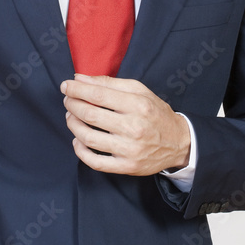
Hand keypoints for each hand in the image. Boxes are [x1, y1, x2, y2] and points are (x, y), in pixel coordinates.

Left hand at [61, 74, 190, 175]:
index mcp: (137, 104)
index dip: (77, 89)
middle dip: (72, 105)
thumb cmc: (155, 113)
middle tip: (67, 100)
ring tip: (70, 117)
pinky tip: (77, 141)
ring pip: (88, 137)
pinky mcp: (126, 166)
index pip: (98, 94)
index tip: (66, 85)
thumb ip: (109, 83)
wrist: (179, 142)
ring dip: (72, 125)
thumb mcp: (139, 90)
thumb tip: (80, 78)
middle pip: (90, 114)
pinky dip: (80, 151)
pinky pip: (95, 161)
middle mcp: (133, 127)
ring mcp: (129, 149)